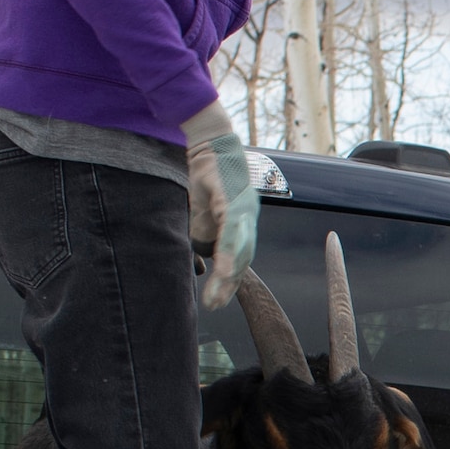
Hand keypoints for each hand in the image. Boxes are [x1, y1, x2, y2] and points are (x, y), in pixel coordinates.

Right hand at [182, 114, 265, 305]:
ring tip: (214, 297)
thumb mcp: (201, 211)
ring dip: (227, 276)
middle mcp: (249, 219)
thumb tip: (200, 259)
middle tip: (214, 306)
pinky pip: (232, 232)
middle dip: (228, 285)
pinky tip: (221, 270)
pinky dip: (227, 252)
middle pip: (243, 259)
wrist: (209, 142)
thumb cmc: (206, 175)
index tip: (217, 301)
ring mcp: (245, 210)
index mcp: (243, 223)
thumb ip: (202, 233)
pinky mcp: (233, 200)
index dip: (229, 281)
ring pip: (239, 250)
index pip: (239, 258)